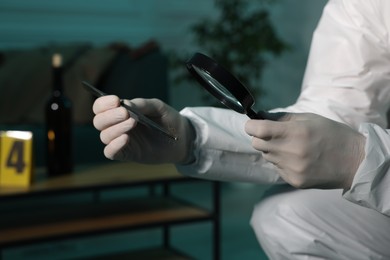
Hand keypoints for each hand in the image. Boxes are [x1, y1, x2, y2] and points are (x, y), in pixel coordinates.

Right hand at [93, 96, 194, 163]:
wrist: (182, 139)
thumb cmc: (168, 120)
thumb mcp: (158, 107)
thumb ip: (142, 104)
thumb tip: (124, 103)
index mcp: (121, 111)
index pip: (101, 107)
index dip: (104, 103)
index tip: (116, 101)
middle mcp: (117, 126)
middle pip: (99, 121)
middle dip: (110, 116)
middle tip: (126, 113)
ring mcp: (121, 141)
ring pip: (104, 136)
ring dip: (115, 128)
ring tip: (133, 123)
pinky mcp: (126, 154)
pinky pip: (110, 152)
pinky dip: (114, 146)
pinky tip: (126, 139)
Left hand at [245, 113, 365, 188]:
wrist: (356, 162)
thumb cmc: (333, 134)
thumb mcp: (310, 119)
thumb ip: (282, 118)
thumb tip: (259, 117)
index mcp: (296, 133)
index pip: (258, 130)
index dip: (251, 126)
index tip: (253, 124)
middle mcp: (291, 152)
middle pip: (257, 144)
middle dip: (261, 138)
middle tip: (275, 135)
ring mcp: (292, 169)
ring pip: (267, 157)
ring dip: (273, 150)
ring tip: (292, 148)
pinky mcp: (294, 181)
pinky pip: (277, 168)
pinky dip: (282, 163)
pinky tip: (299, 160)